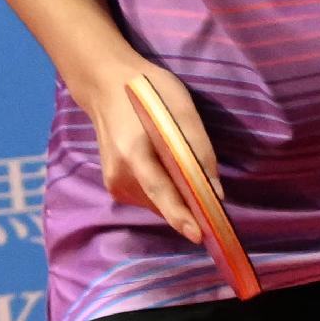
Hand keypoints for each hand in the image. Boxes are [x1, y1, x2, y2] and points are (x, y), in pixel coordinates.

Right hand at [77, 60, 221, 245]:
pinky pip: (147, 198)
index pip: (160, 190)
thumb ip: (199, 150)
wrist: (105, 85)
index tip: (198, 234)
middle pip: (161, 202)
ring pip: (156, 203)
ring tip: (184, 174)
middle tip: (211, 213)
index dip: (180, 214)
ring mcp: (113, 182)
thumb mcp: (181, 108)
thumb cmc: (148, 91)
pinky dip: (163, 193)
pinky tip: (165, 171)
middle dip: (188, 209)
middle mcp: (119, 173)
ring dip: (176, 199)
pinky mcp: (113, 186)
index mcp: (133, 151)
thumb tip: (214, 192)